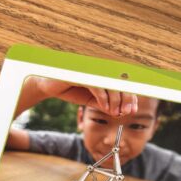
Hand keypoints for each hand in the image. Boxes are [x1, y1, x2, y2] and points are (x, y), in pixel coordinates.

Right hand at [14, 77, 137, 117]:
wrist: (48, 85)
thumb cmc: (71, 89)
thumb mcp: (92, 101)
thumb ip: (105, 104)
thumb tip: (120, 112)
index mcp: (104, 73)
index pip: (122, 83)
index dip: (130, 96)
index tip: (131, 110)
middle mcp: (100, 68)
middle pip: (120, 82)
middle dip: (126, 98)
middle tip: (126, 113)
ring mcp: (91, 69)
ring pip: (110, 83)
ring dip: (116, 100)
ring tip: (115, 113)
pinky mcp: (82, 73)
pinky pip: (97, 85)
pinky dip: (103, 98)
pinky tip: (104, 108)